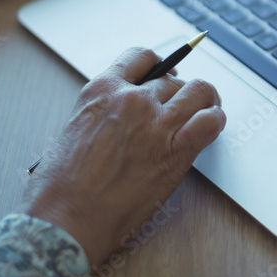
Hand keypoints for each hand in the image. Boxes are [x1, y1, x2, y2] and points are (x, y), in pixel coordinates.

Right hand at [22, 48, 225, 266]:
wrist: (65, 220)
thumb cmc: (61, 185)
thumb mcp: (75, 127)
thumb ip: (105, 111)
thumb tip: (128, 111)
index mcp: (101, 89)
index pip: (142, 57)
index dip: (159, 66)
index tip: (165, 75)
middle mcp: (132, 99)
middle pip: (173, 80)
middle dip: (178, 94)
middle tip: (180, 110)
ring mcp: (156, 123)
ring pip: (199, 91)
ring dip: (205, 101)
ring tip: (204, 112)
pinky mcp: (176, 151)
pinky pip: (211, 121)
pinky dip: (216, 120)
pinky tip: (210, 127)